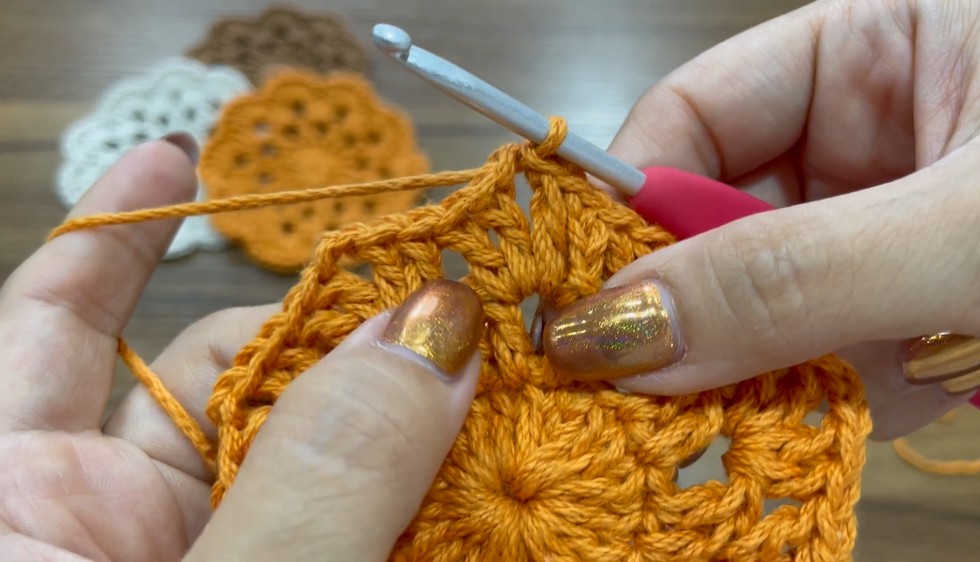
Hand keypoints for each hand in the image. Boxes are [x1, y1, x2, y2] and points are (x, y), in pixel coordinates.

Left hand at [0, 136, 482, 560]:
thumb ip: (321, 476)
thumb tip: (431, 329)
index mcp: (23, 502)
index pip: (53, 321)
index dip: (117, 229)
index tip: (180, 155)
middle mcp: (103, 521)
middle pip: (217, 375)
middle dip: (327, 338)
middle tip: (448, 321)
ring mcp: (192, 555)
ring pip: (296, 446)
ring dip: (389, 419)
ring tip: (485, 389)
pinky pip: (335, 512)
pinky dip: (401, 488)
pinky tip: (472, 470)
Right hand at [542, 0, 979, 439]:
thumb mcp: (968, 230)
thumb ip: (790, 277)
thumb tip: (611, 335)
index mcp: (871, 48)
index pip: (694, 116)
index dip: (630, 209)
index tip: (588, 308)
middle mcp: (864, 135)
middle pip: (719, 226)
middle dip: (704, 313)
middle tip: (659, 395)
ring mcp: (884, 231)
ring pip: (767, 310)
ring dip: (777, 372)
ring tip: (809, 406)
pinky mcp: (913, 313)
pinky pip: (829, 361)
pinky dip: (836, 402)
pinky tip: (880, 408)